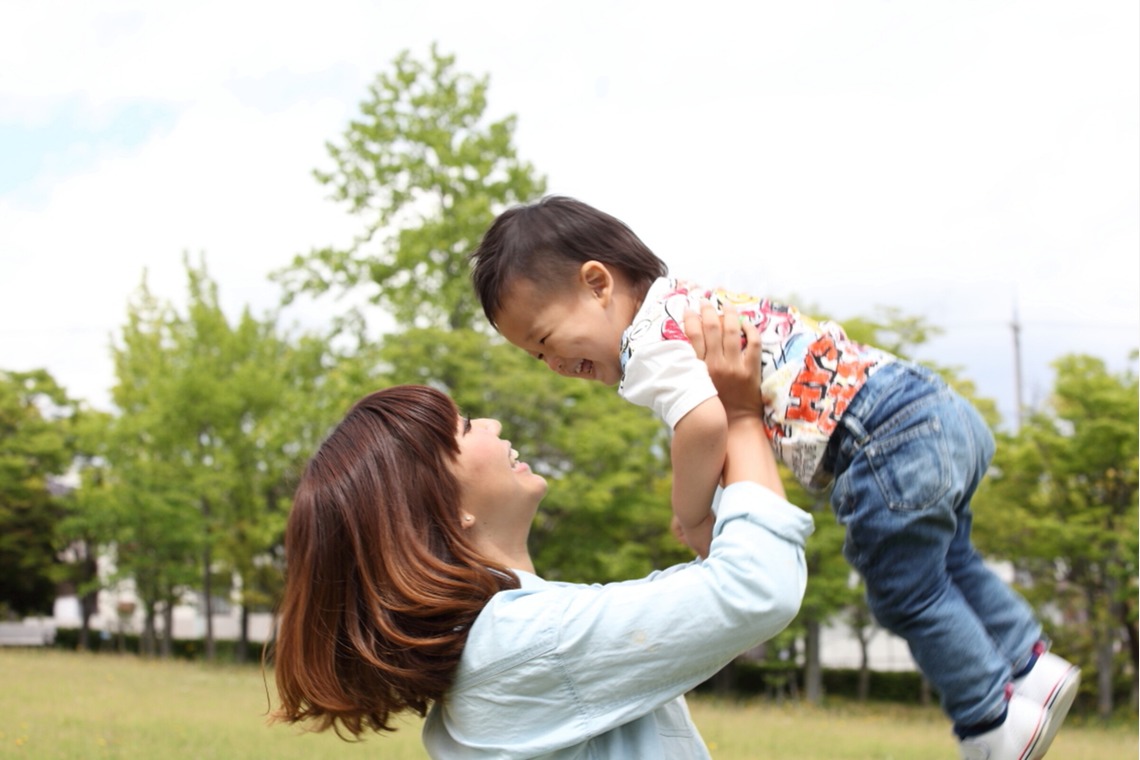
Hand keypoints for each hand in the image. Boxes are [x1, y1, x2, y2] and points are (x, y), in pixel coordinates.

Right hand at [685, 302, 761, 418]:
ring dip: (728, 313)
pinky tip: (745, 323)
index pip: (693, 335)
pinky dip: (750, 329)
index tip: (688, 309)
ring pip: (732, 330)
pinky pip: (753, 342)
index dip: (690, 318)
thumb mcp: (694, 387)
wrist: (735, 424)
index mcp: (699, 368)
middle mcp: (716, 364)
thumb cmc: (711, 407)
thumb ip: (689, 369)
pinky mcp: (751, 369)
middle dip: (707, 310)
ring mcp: (735, 366)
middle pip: (711, 327)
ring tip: (726, 305)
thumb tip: (681, 350)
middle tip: (705, 301)